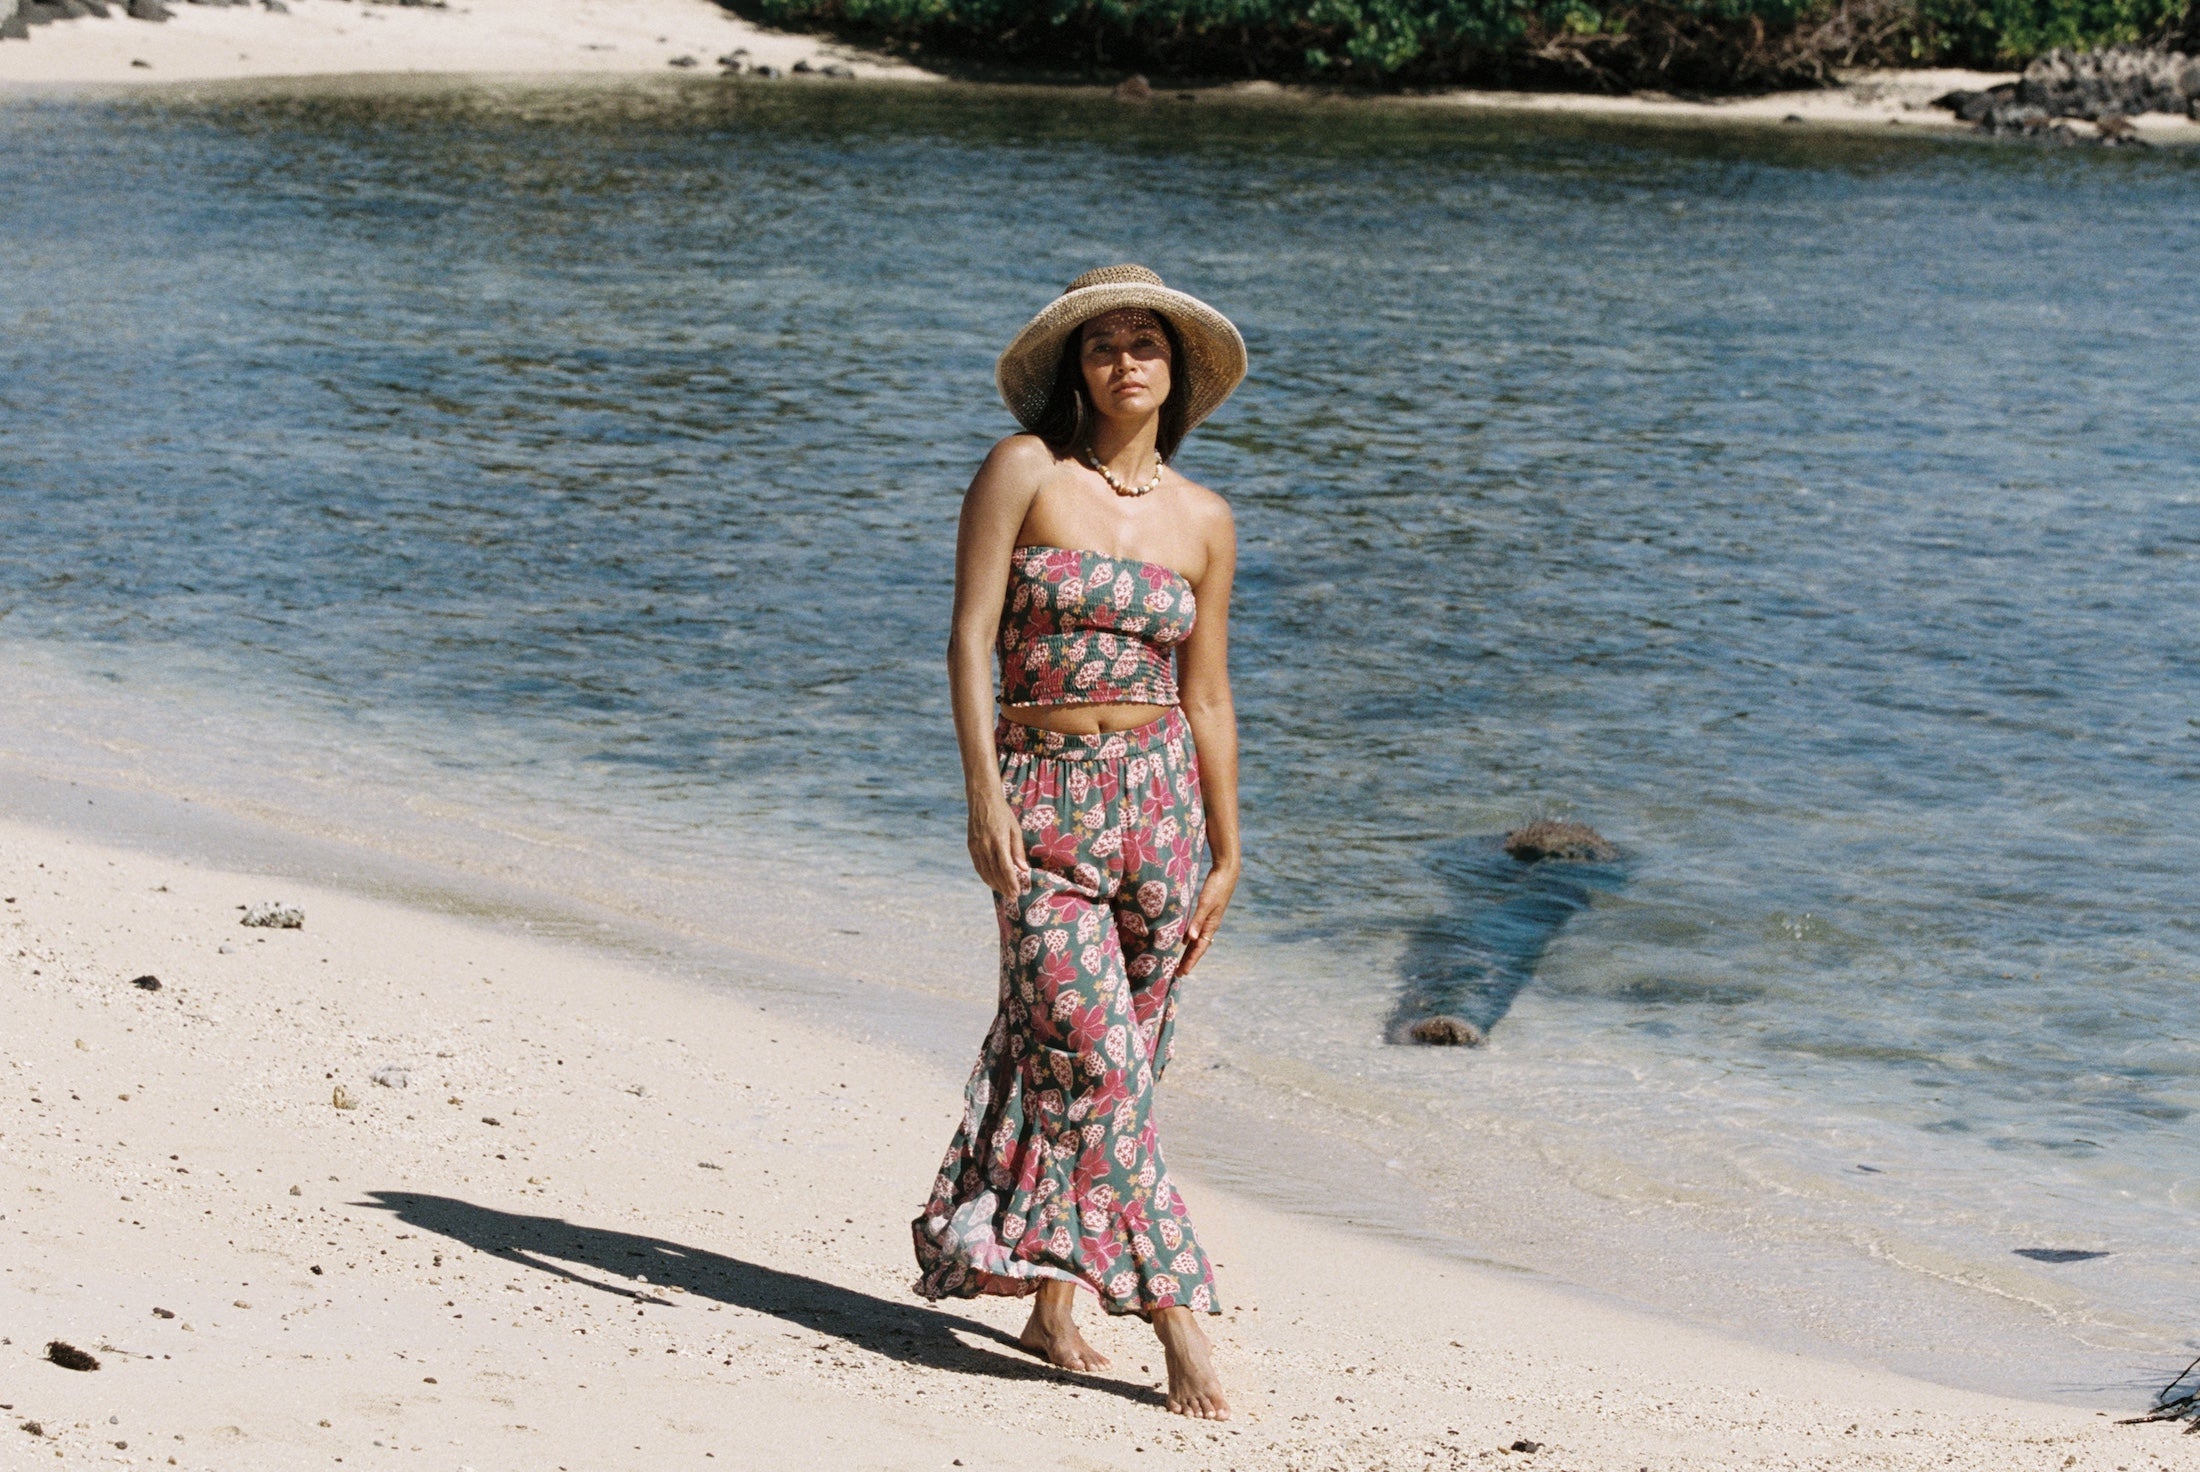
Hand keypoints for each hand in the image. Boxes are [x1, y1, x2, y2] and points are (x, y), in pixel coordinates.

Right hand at [967, 796, 1030, 896]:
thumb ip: (1018, 850)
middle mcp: (985, 846)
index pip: (1005, 868)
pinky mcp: (971, 846)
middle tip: (1013, 897)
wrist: (982, 799)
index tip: (1017, 892)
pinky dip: (985, 876)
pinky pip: (978, 866)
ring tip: (1004, 892)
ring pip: (985, 872)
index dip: (1011, 882)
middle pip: (995, 873)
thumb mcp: (1015, 828)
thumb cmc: (1002, 813)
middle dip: (1004, 887)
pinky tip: (992, 882)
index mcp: (999, 841)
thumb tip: (1023, 869)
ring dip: (994, 885)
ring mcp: (976, 846)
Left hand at [1179, 860, 1237, 975]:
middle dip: (1188, 960)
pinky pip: (1196, 930)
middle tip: (1178, 973)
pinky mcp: (1206, 912)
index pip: (1199, 948)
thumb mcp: (1205, 903)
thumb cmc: (1216, 886)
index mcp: (1210, 925)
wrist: (1226, 872)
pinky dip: (1189, 938)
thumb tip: (1189, 939)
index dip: (1190, 961)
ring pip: (1197, 940)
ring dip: (1188, 951)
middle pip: (1198, 947)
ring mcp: (1209, 919)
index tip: (1182, 972)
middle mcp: (1210, 925)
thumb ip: (1197, 920)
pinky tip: (1183, 940)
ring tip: (1179, 960)